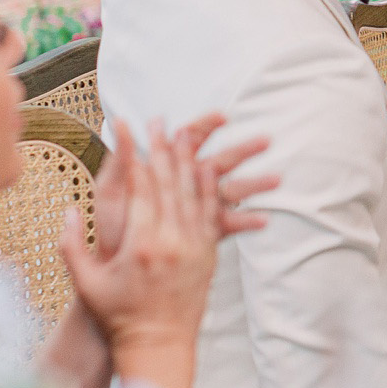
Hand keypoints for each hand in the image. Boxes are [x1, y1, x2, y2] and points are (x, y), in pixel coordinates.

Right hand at [61, 128, 223, 387]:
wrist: (158, 345)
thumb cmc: (117, 316)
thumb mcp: (86, 283)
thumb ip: (71, 246)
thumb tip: (68, 209)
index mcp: (139, 245)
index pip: (139, 187)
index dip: (133, 154)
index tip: (127, 128)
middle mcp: (171, 241)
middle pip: (169, 182)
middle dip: (162, 148)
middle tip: (157, 120)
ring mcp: (194, 246)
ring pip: (193, 193)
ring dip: (188, 160)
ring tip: (183, 133)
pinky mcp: (208, 253)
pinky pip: (210, 212)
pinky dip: (208, 187)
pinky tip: (207, 167)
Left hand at [93, 116, 276, 253]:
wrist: (112, 270)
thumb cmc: (109, 229)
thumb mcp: (110, 191)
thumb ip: (121, 160)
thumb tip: (119, 124)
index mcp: (165, 170)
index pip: (188, 140)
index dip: (205, 126)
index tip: (223, 117)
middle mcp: (185, 185)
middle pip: (218, 162)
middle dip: (243, 151)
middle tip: (266, 141)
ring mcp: (196, 208)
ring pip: (229, 191)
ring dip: (254, 185)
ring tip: (277, 181)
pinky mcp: (201, 232)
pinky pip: (228, 224)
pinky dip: (245, 222)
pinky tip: (264, 220)